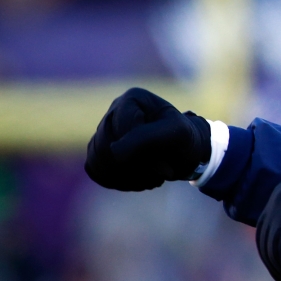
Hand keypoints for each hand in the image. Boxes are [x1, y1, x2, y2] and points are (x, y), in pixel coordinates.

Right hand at [85, 87, 210, 190]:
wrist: (184, 154)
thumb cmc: (183, 140)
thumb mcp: (176, 134)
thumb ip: (147, 137)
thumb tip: (115, 152)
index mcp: (132, 99)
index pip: (123, 130)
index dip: (143, 153)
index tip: (167, 165)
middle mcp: (113, 111)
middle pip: (107, 146)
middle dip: (136, 166)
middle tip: (161, 172)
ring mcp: (103, 131)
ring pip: (99, 160)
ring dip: (128, 176)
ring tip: (152, 176)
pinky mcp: (98, 151)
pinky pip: (95, 170)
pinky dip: (118, 181)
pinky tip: (139, 179)